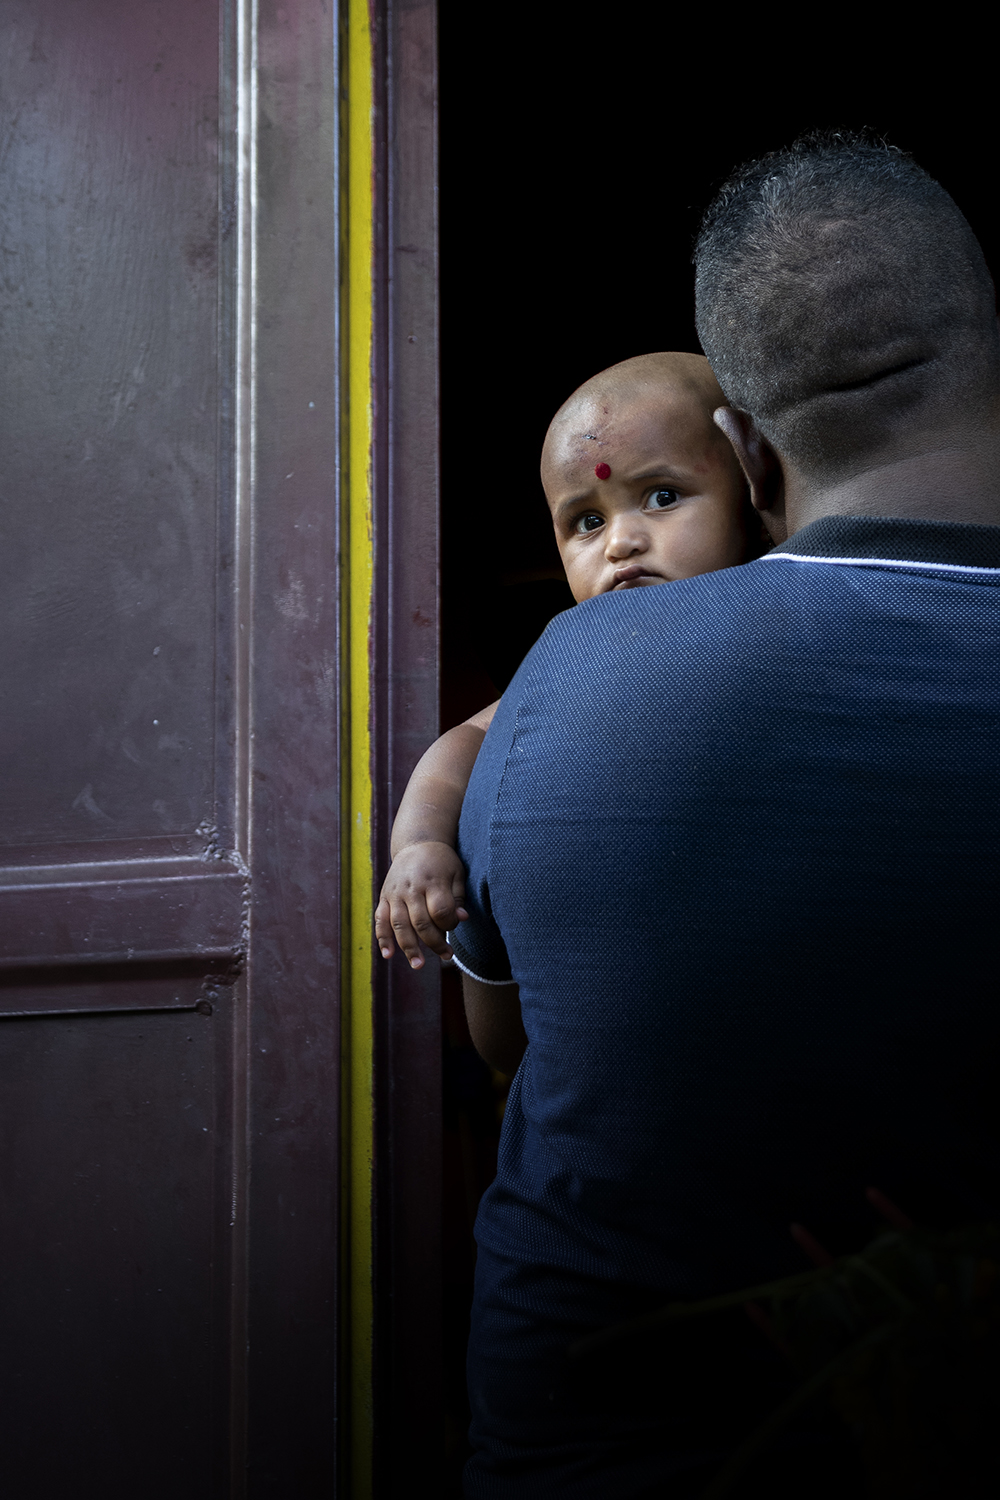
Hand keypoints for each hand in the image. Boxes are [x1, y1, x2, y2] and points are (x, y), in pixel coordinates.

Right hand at [374, 841, 468, 968]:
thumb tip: (461, 919)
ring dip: (408, 947)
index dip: (449, 925)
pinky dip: (382, 938)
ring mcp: (395, 893)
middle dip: (434, 943)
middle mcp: (411, 888)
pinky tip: (388, 955)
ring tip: (418, 965)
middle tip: (446, 956)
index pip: (440, 911)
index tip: (454, 926)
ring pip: (399, 925)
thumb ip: (458, 897)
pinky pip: (380, 920)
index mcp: (432, 880)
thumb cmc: (442, 862)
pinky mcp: (384, 896)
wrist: (417, 843)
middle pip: (420, 922)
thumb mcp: (457, 873)